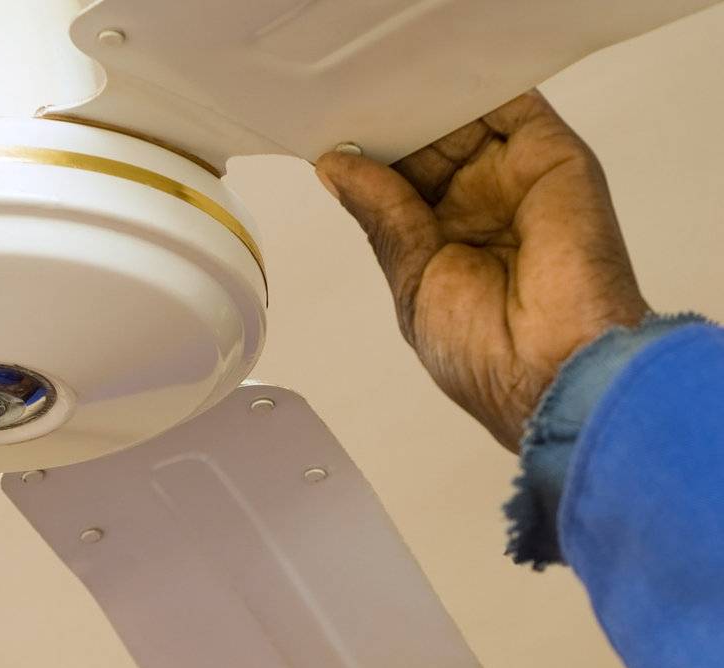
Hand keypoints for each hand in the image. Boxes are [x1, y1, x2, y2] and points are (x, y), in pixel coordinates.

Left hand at [315, 91, 649, 451]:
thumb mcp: (413, 281)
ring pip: (467, 116)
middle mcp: (482, 209)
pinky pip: (513, 101)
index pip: (401, 184)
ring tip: (381, 89)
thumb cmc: (486, 357)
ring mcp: (518, 180)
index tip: (332, 135)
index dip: (369, 159)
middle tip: (350, 104)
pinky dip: (472, 84)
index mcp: (445, 247)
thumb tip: (338, 168)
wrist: (552, 369)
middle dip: (392, 124)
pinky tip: (431, 81)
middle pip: (431, 144)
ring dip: (426, 100)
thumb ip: (384, 215)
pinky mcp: (553, 156)